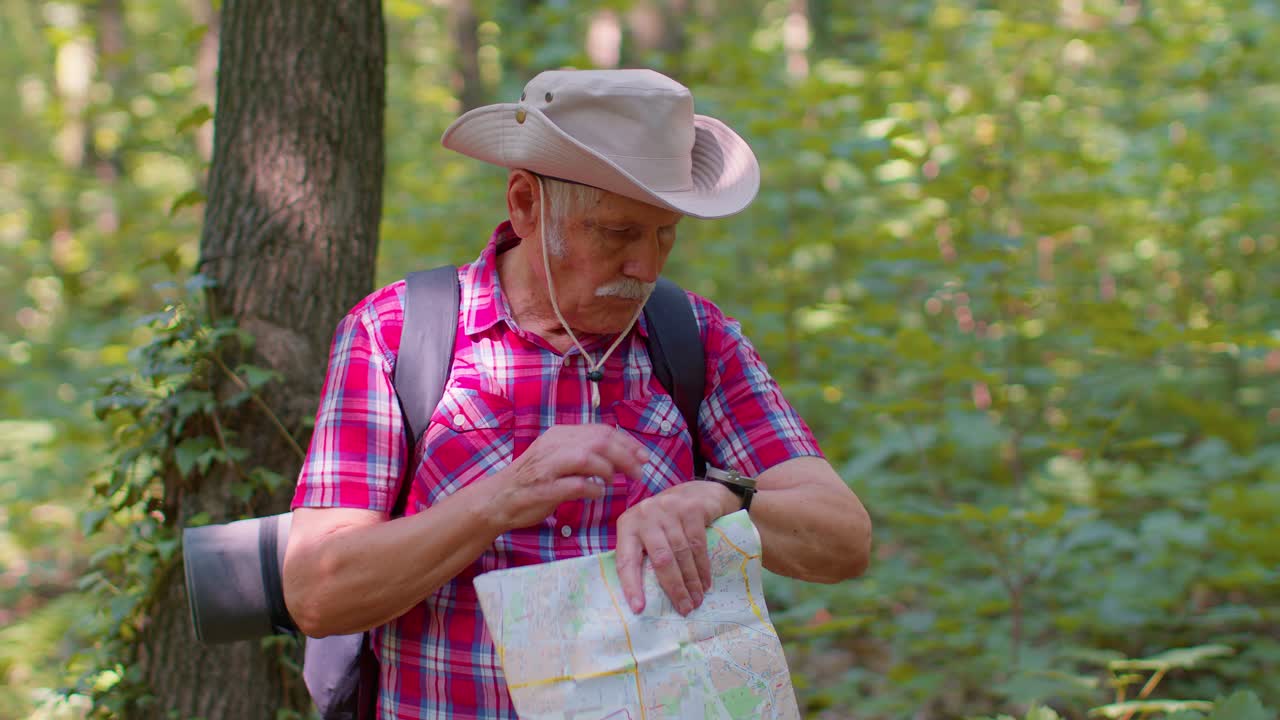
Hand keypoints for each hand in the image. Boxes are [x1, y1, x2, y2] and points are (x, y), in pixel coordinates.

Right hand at [481, 424, 648, 532]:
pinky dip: (592, 489)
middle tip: (639, 471)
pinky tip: (597, 495)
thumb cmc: (533, 480)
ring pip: (587, 458)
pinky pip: (575, 485)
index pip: (602, 431)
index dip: (627, 443)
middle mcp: (554, 445)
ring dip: (608, 470)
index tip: (644, 456)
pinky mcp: (543, 488)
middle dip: (625, 456)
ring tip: (616, 482)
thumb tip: (620, 457)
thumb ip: (584, 453)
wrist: (497, 498)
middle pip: (599, 441)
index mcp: (560, 434)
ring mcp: (547, 467)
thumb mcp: (558, 457)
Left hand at [616, 480, 738, 616]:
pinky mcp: (691, 509)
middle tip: (684, 609)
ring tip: (696, 600)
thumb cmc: (667, 520)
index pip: (626, 560)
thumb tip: (643, 597)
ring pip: (681, 554)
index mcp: (628, 525)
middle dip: (674, 588)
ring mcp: (669, 510)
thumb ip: (643, 553)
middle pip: (660, 559)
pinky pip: (697, 545)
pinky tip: (705, 582)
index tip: (639, 609)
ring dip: (691, 582)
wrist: (698, 492)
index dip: (632, 586)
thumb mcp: (649, 532)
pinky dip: (702, 568)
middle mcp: (645, 515)